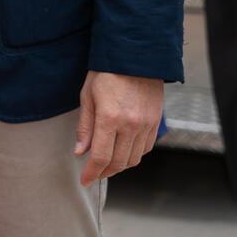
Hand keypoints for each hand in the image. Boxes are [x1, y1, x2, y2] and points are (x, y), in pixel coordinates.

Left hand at [73, 70, 163, 184]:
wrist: (135, 57)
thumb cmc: (106, 72)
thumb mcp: (87, 96)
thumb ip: (85, 127)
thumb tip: (80, 152)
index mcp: (110, 118)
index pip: (101, 157)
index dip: (92, 172)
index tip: (85, 180)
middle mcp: (130, 125)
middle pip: (118, 163)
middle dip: (104, 172)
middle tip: (93, 173)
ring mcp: (146, 125)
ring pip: (134, 159)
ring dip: (120, 166)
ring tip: (107, 165)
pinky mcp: (156, 123)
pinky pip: (145, 148)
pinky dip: (133, 155)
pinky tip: (123, 152)